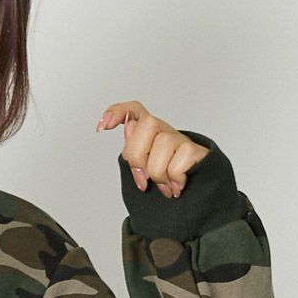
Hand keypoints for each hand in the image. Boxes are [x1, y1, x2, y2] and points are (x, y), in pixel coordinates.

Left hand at [95, 101, 209, 198]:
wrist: (195, 187)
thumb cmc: (164, 175)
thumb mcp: (143, 164)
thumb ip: (133, 148)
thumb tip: (129, 127)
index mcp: (148, 132)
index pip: (133, 110)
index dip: (117, 113)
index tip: (102, 128)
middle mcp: (164, 130)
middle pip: (147, 125)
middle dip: (140, 157)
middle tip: (144, 177)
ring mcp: (181, 138)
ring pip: (163, 144)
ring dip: (158, 173)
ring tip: (163, 184)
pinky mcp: (195, 150)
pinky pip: (178, 162)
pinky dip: (174, 179)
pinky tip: (176, 185)